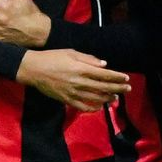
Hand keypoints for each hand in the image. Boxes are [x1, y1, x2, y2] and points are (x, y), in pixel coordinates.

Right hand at [15, 49, 130, 112]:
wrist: (33, 69)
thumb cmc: (52, 57)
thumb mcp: (71, 53)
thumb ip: (89, 59)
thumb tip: (104, 65)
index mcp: (81, 69)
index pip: (104, 74)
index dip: (117, 77)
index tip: (126, 78)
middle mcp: (79, 82)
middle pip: (103, 87)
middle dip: (117, 88)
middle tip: (128, 89)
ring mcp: (72, 92)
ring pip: (95, 98)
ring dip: (108, 98)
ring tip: (116, 98)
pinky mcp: (65, 99)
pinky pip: (82, 106)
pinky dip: (92, 108)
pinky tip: (99, 107)